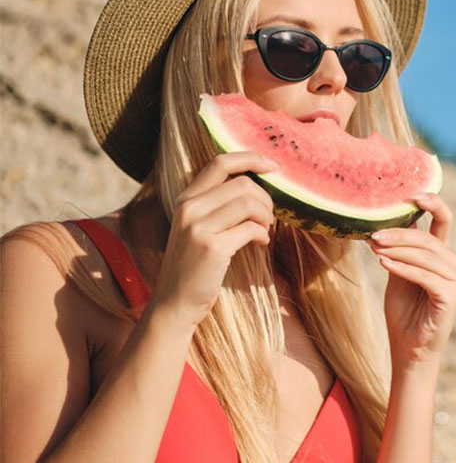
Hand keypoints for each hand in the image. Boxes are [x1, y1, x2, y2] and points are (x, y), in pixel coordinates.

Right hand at [150, 152, 276, 328]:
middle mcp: (188, 208)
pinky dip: (263, 234)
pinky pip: (251, 228)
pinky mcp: (212, 247)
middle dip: (265, 199)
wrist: (175, 303)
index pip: (220, 162)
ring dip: (266, 216)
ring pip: (249, 203)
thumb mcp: (199, 227)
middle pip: (242, 184)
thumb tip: (258, 185)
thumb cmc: (196, 265)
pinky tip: (261, 243)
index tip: (273, 167)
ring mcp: (198, 227)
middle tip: (269, 218)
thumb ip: (218, 204)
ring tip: (265, 230)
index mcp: (186, 198)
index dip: (250, 159)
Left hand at [366, 193, 455, 367]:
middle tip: (373, 235)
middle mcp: (454, 265)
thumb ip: (397, 249)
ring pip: (425, 256)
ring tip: (374, 248)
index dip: (432, 203)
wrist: (408, 348)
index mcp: (443, 255)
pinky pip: (424, 276)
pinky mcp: (451, 297)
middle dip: (399, 234)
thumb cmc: (402, 311)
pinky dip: (403, 268)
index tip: (412, 193)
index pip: (443, 221)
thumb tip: (381, 222)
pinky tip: (383, 264)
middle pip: (428, 239)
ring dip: (397, 250)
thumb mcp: (396, 272)